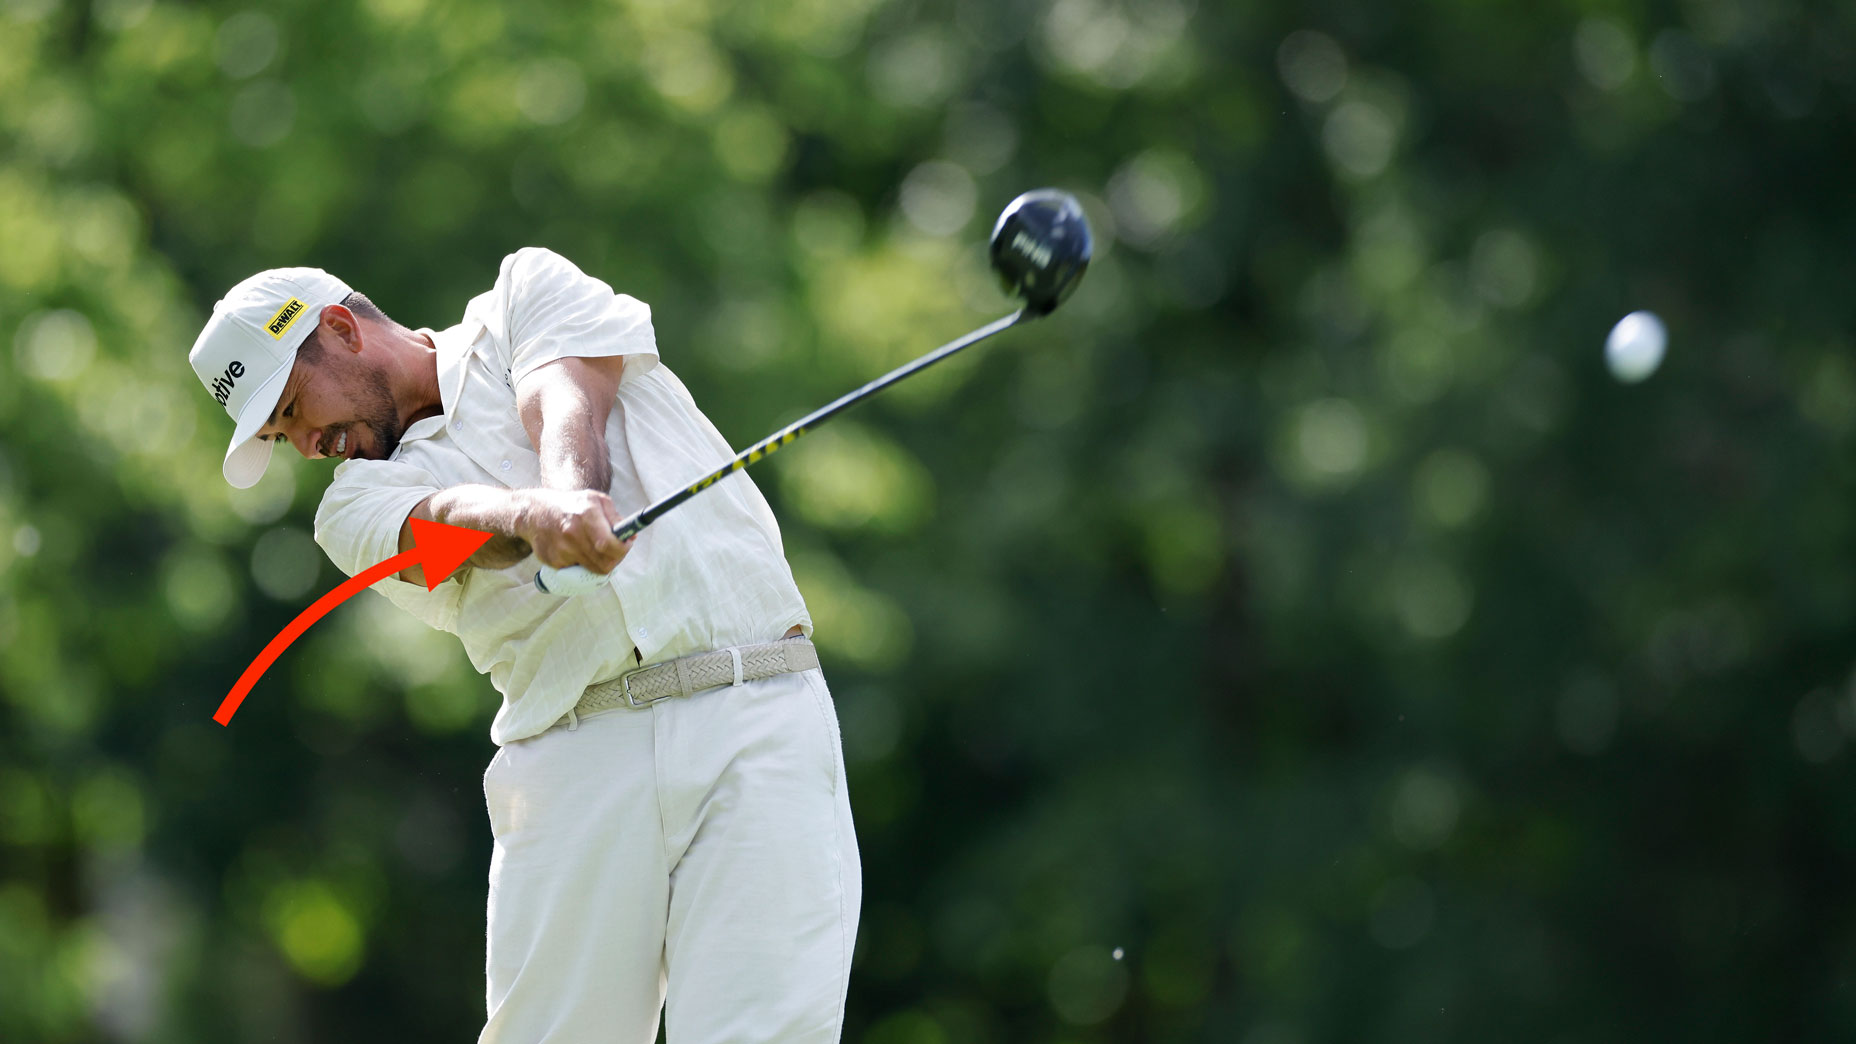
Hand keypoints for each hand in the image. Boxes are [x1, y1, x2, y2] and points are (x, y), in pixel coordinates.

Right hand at [516, 489, 632, 573]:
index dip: (622, 550)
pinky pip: (577, 569)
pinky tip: (575, 548)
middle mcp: (572, 533)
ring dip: (599, 562)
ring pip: (593, 569)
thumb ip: (615, 517)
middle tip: (614, 551)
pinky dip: (582, 562)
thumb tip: (631, 536)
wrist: (534, 513)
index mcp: (586, 514)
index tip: (625, 546)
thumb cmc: (570, 505)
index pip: (609, 545)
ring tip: (594, 548)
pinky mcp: (553, 561)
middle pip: (604, 563)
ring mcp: (561, 549)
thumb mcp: (595, 500)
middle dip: (615, 560)